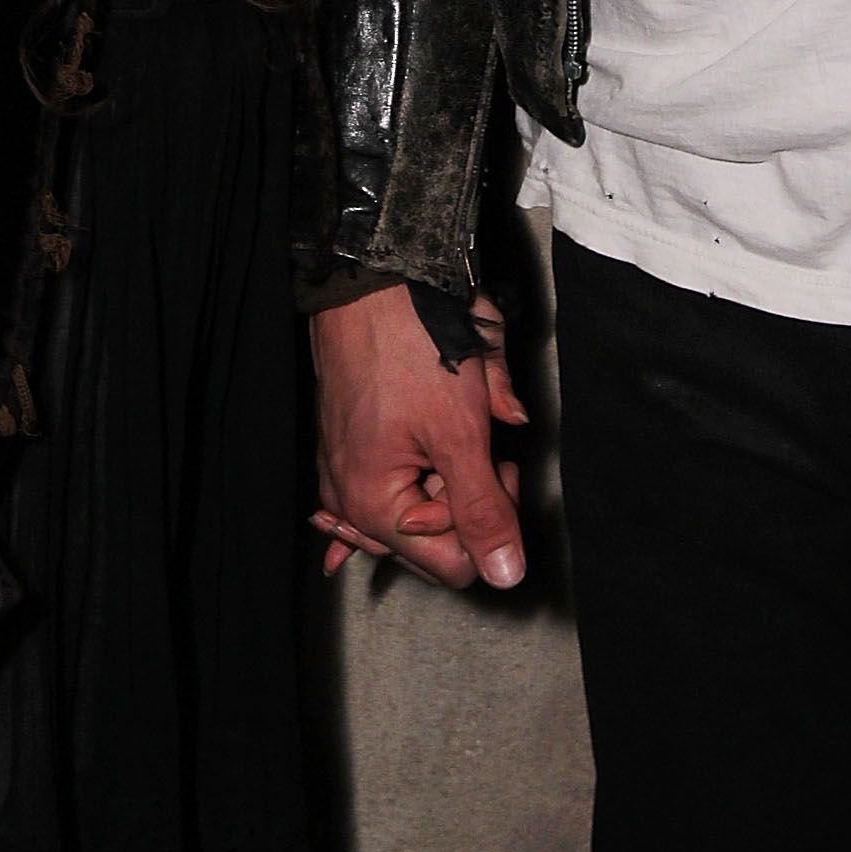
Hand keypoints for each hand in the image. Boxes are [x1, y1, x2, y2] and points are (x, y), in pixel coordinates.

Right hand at [310, 281, 528, 589]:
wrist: (374, 276)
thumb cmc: (411, 347)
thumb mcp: (461, 435)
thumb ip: (484, 511)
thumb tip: (505, 575)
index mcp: (371, 506)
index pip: (454, 562)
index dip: (489, 521)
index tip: (503, 470)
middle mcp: (348, 496)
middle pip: (431, 535)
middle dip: (467, 493)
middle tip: (487, 445)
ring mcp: (346, 465)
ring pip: (414, 499)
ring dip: (445, 470)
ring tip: (458, 426)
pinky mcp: (350, 437)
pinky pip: (384, 479)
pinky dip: (402, 483)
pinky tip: (374, 525)